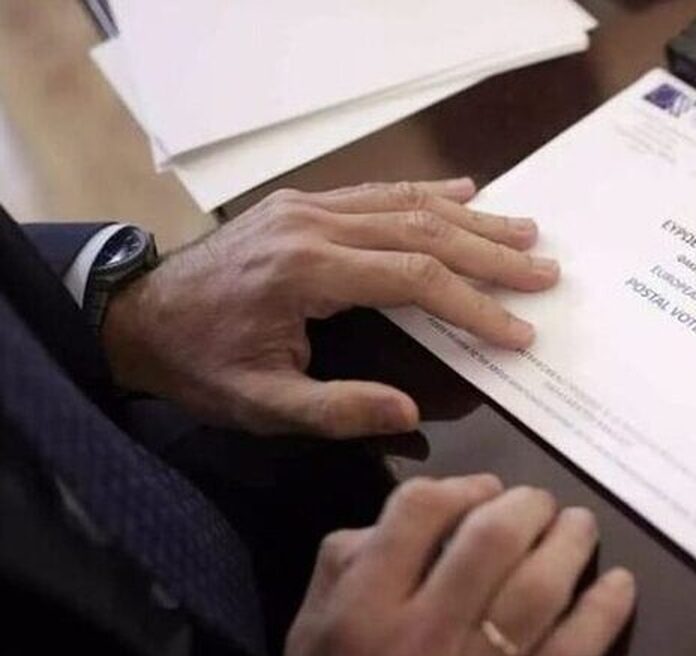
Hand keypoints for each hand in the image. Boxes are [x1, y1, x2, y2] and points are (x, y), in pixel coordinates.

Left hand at [101, 179, 557, 437]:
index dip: (473, 306)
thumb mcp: (261, 405)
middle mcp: (312, 226)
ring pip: (406, 205)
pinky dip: (427, 193)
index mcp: (305, 273)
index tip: (517, 331)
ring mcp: (307, 208)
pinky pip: (376, 193)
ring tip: (525, 231)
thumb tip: (408, 411)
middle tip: (544, 271)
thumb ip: (336, 409)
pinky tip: (465, 192)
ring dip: (472, 219)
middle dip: (491, 254)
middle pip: (422, 231)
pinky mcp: (303, 206)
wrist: (138, 318)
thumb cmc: (200, 365)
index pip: (413, 279)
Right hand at [274, 475, 635, 655]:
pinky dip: (605, 610)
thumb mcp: (308, 642)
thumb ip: (342, 568)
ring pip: (540, 587)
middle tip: (541, 505)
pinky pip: (575, 653)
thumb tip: (407, 510)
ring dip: (572, 543)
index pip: (418, 511)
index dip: (462, 485)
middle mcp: (417, 640)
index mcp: (359, 613)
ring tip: (581, 528)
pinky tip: (620, 585)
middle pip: (492, 537)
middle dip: (528, 506)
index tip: (486, 488)